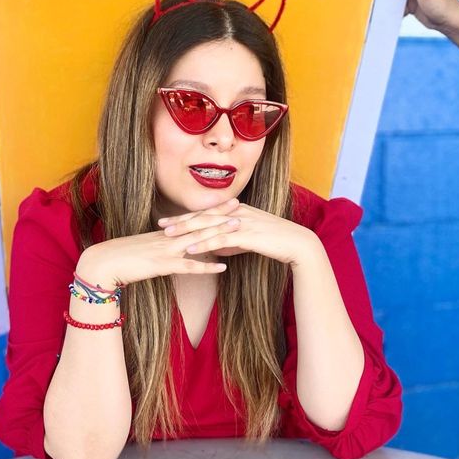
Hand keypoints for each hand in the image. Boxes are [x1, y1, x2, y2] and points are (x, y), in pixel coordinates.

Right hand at [75, 197, 240, 288]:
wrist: (103, 264)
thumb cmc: (121, 258)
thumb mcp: (145, 250)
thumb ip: (161, 248)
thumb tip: (175, 249)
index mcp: (165, 233)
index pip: (191, 218)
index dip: (210, 210)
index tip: (226, 202)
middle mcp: (168, 238)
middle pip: (198, 223)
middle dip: (220, 214)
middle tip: (240, 205)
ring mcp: (166, 250)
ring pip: (197, 239)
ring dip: (219, 233)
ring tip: (239, 228)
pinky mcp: (163, 265)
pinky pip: (189, 266)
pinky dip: (207, 266)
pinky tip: (223, 266)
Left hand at [157, 201, 318, 267]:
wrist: (296, 243)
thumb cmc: (274, 241)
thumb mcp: (248, 239)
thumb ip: (231, 241)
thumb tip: (215, 247)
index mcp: (237, 210)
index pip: (207, 212)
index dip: (187, 216)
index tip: (170, 220)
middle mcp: (236, 212)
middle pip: (203, 215)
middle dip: (181, 221)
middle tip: (161, 225)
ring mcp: (241, 221)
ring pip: (209, 225)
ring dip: (187, 231)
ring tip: (169, 236)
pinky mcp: (246, 234)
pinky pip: (221, 238)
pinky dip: (204, 243)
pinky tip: (191, 249)